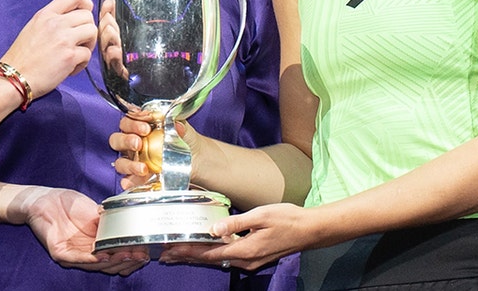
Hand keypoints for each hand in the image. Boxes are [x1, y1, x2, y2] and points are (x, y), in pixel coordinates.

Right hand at [2, 0, 95, 95]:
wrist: (13, 78)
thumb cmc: (21, 58)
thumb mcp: (33, 28)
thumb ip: (52, 20)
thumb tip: (72, 20)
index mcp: (46, 14)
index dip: (86, 3)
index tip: (85, 15)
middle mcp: (55, 23)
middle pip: (88, 16)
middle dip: (87, 30)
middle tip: (78, 43)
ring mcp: (63, 39)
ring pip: (92, 32)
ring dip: (88, 45)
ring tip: (75, 55)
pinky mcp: (69, 56)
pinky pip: (88, 54)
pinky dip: (82, 63)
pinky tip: (69, 69)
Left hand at [25, 187, 149, 275]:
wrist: (45, 199)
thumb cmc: (69, 205)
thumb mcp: (97, 213)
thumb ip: (112, 222)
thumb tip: (134, 226)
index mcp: (97, 245)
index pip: (118, 258)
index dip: (132, 257)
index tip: (146, 252)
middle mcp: (87, 254)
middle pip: (111, 266)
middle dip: (127, 261)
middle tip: (140, 255)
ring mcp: (74, 256)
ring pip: (97, 266)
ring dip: (114, 261)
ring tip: (128, 255)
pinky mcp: (61, 254)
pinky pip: (79, 260)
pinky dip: (93, 260)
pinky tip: (104, 256)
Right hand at [110, 116, 195, 191]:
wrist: (197, 162)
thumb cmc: (187, 142)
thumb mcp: (186, 132)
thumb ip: (181, 127)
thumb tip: (177, 126)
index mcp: (142, 127)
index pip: (128, 120)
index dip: (133, 122)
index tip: (145, 126)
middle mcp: (134, 143)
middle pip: (117, 140)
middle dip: (126, 140)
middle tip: (138, 143)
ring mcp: (135, 161)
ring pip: (121, 162)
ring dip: (128, 164)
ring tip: (143, 168)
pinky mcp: (138, 178)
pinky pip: (128, 180)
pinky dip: (129, 182)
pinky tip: (132, 183)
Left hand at [160, 203, 309, 270]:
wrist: (310, 230)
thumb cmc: (287, 219)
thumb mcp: (260, 216)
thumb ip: (235, 223)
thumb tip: (212, 229)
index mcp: (245, 250)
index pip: (209, 254)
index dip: (188, 252)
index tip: (171, 249)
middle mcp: (245, 260)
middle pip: (210, 260)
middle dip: (187, 256)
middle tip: (166, 254)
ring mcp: (251, 261)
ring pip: (218, 260)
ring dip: (199, 255)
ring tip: (180, 252)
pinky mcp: (255, 257)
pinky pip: (228, 257)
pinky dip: (213, 254)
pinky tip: (206, 248)